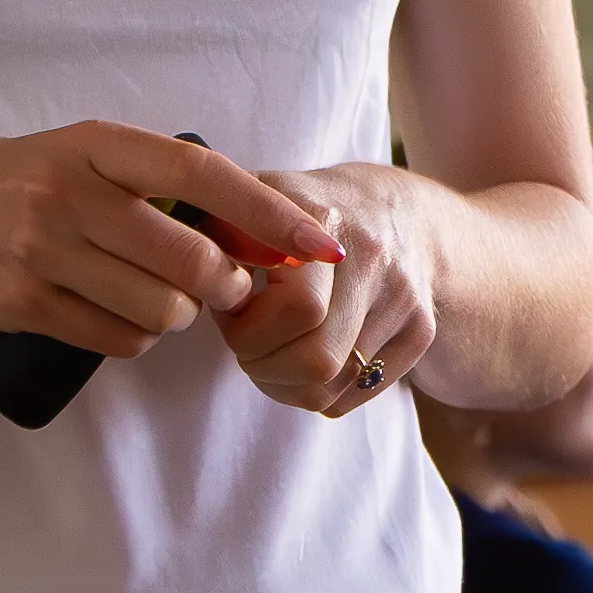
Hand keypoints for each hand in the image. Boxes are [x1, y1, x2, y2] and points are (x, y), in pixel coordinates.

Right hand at [0, 125, 324, 359]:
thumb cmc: (6, 184)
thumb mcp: (74, 154)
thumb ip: (147, 180)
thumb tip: (249, 229)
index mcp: (94, 143)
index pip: (202, 174)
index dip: (268, 212)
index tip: (319, 243)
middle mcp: (70, 191)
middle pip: (191, 260)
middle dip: (224, 285)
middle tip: (222, 288)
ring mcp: (43, 249)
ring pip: (161, 309)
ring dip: (174, 316)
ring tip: (149, 296)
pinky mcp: (24, 303)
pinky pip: (118, 339)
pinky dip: (134, 338)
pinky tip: (111, 315)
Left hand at [207, 161, 436, 416]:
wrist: (401, 212)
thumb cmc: (305, 210)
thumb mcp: (256, 196)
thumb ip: (211, 226)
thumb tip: (171, 268)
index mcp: (325, 221)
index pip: (298, 309)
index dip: (249, 328)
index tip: (231, 311)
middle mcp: (374, 259)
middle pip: (317, 361)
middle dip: (264, 365)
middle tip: (246, 344)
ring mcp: (404, 298)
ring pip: (331, 388)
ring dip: (285, 385)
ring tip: (271, 352)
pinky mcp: (421, 331)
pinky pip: (354, 397)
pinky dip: (317, 392)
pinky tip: (305, 356)